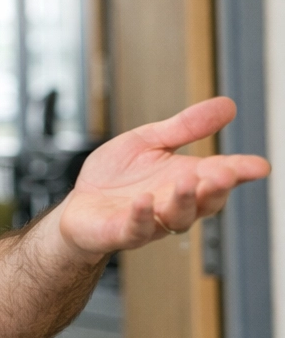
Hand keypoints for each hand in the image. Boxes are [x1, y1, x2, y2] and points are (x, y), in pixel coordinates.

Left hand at [57, 97, 269, 258]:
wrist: (79, 205)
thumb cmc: (116, 176)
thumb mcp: (149, 141)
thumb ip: (186, 127)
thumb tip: (227, 105)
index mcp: (185, 179)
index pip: (220, 177)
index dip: (240, 172)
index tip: (259, 165)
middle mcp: (174, 203)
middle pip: (205, 201)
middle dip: (216, 188)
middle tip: (225, 173)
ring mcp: (151, 221)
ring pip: (177, 217)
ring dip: (184, 200)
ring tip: (187, 181)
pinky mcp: (121, 231)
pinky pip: (136, 228)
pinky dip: (142, 216)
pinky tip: (144, 201)